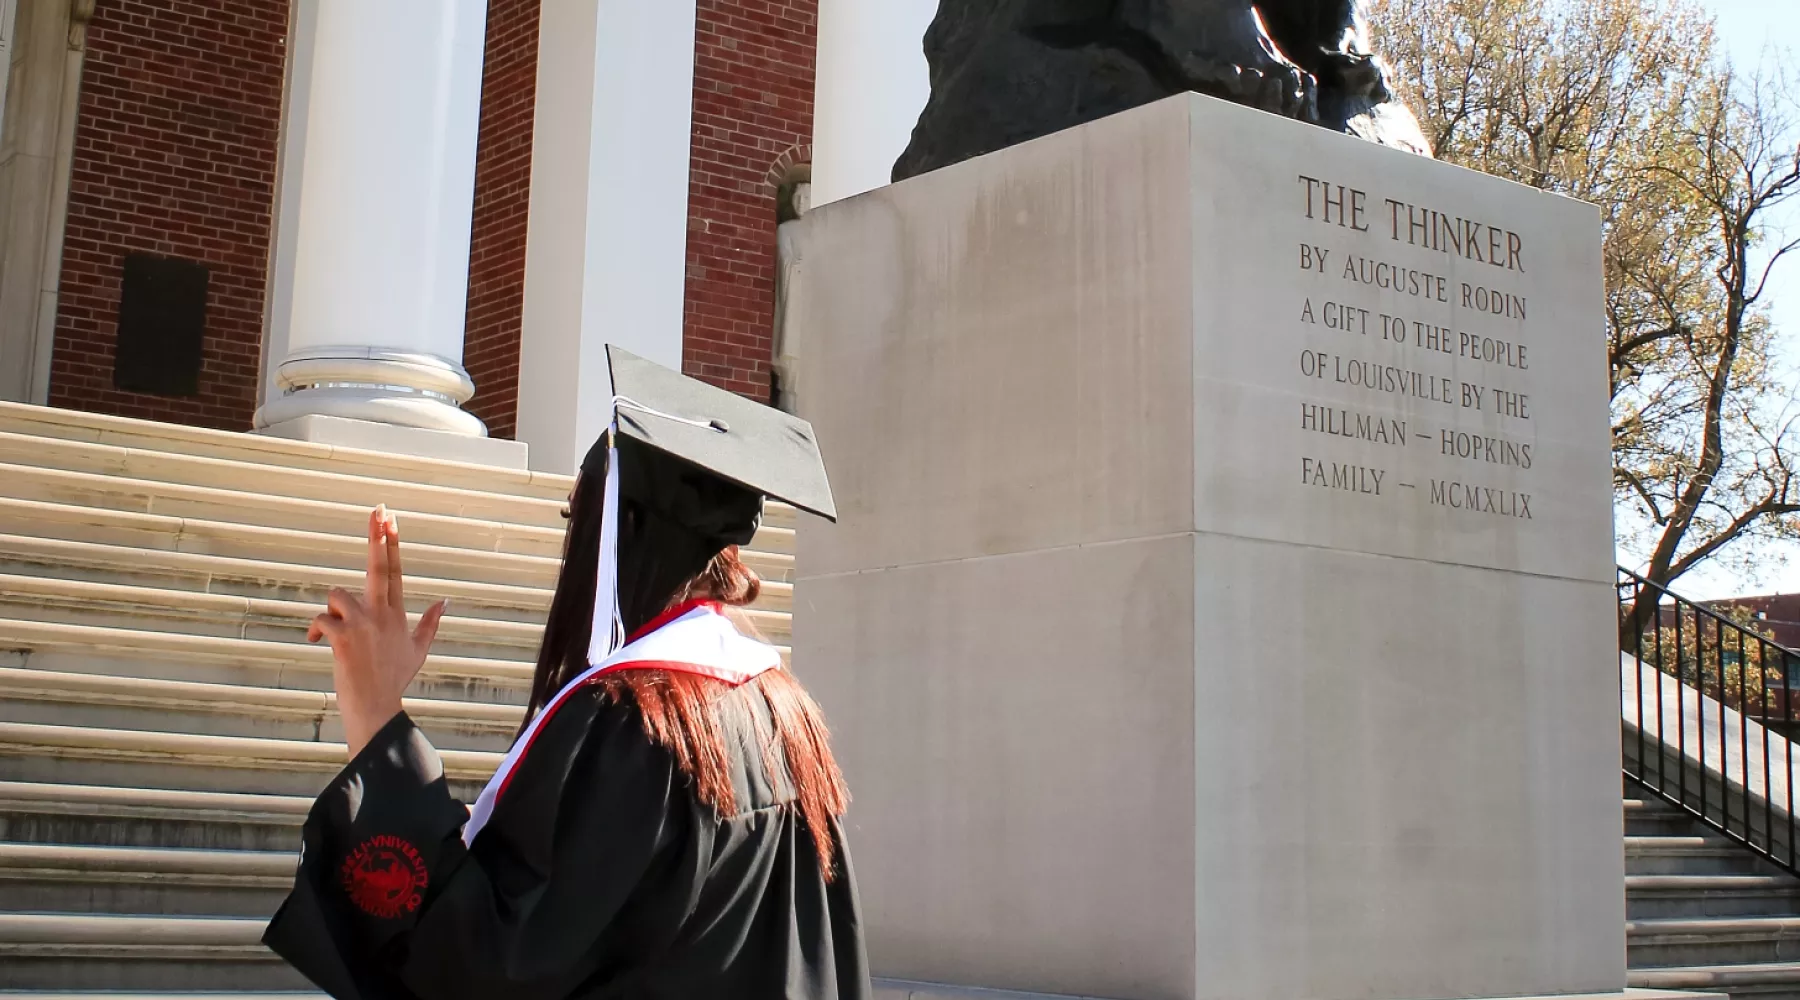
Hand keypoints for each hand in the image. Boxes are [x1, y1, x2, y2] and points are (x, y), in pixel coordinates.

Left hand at [309, 506, 447, 756]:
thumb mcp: (418, 649)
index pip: (395, 570)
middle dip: (378, 535)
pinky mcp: (342, 637)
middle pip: (378, 566)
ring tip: (329, 632)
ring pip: (336, 595)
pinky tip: (316, 643)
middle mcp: (382, 613)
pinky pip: (320, 619)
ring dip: (329, 609)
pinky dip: (314, 630)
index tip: (390, 519)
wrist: (377, 707)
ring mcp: (363, 624)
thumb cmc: (394, 679)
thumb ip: (430, 622)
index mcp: (397, 613)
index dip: (392, 542)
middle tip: (379, 509)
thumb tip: (445, 600)